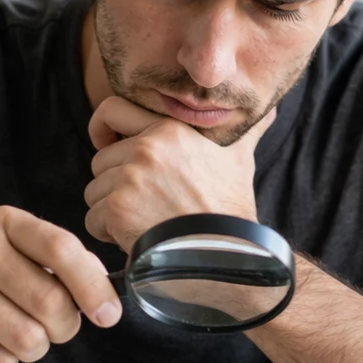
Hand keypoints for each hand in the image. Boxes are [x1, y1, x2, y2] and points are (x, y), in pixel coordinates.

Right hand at [0, 206, 121, 362]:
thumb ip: (63, 267)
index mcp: (4, 223)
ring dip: (32, 349)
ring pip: (27, 337)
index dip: (93, 286)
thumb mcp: (20, 260)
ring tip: (14, 336)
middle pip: (49, 301)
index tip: (109, 314)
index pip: (61, 248)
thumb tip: (105, 289)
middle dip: (63, 327)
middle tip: (52, 329)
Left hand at [84, 96, 275, 252]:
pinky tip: (136, 240)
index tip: (105, 146)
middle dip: (113, 185)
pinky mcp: (118, 208)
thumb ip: (246, 131)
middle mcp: (146, 148)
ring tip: (144, 224)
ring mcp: (130, 177)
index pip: (111, 109)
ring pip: (94, 192)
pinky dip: (108, 235)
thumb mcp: (239, 160)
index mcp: (169, 128)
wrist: (226, 253)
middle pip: (100, 161)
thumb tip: (270, 109)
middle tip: (142, 205)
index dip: (102, 129)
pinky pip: (93, 220)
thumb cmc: (231, 209)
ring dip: (111, 212)